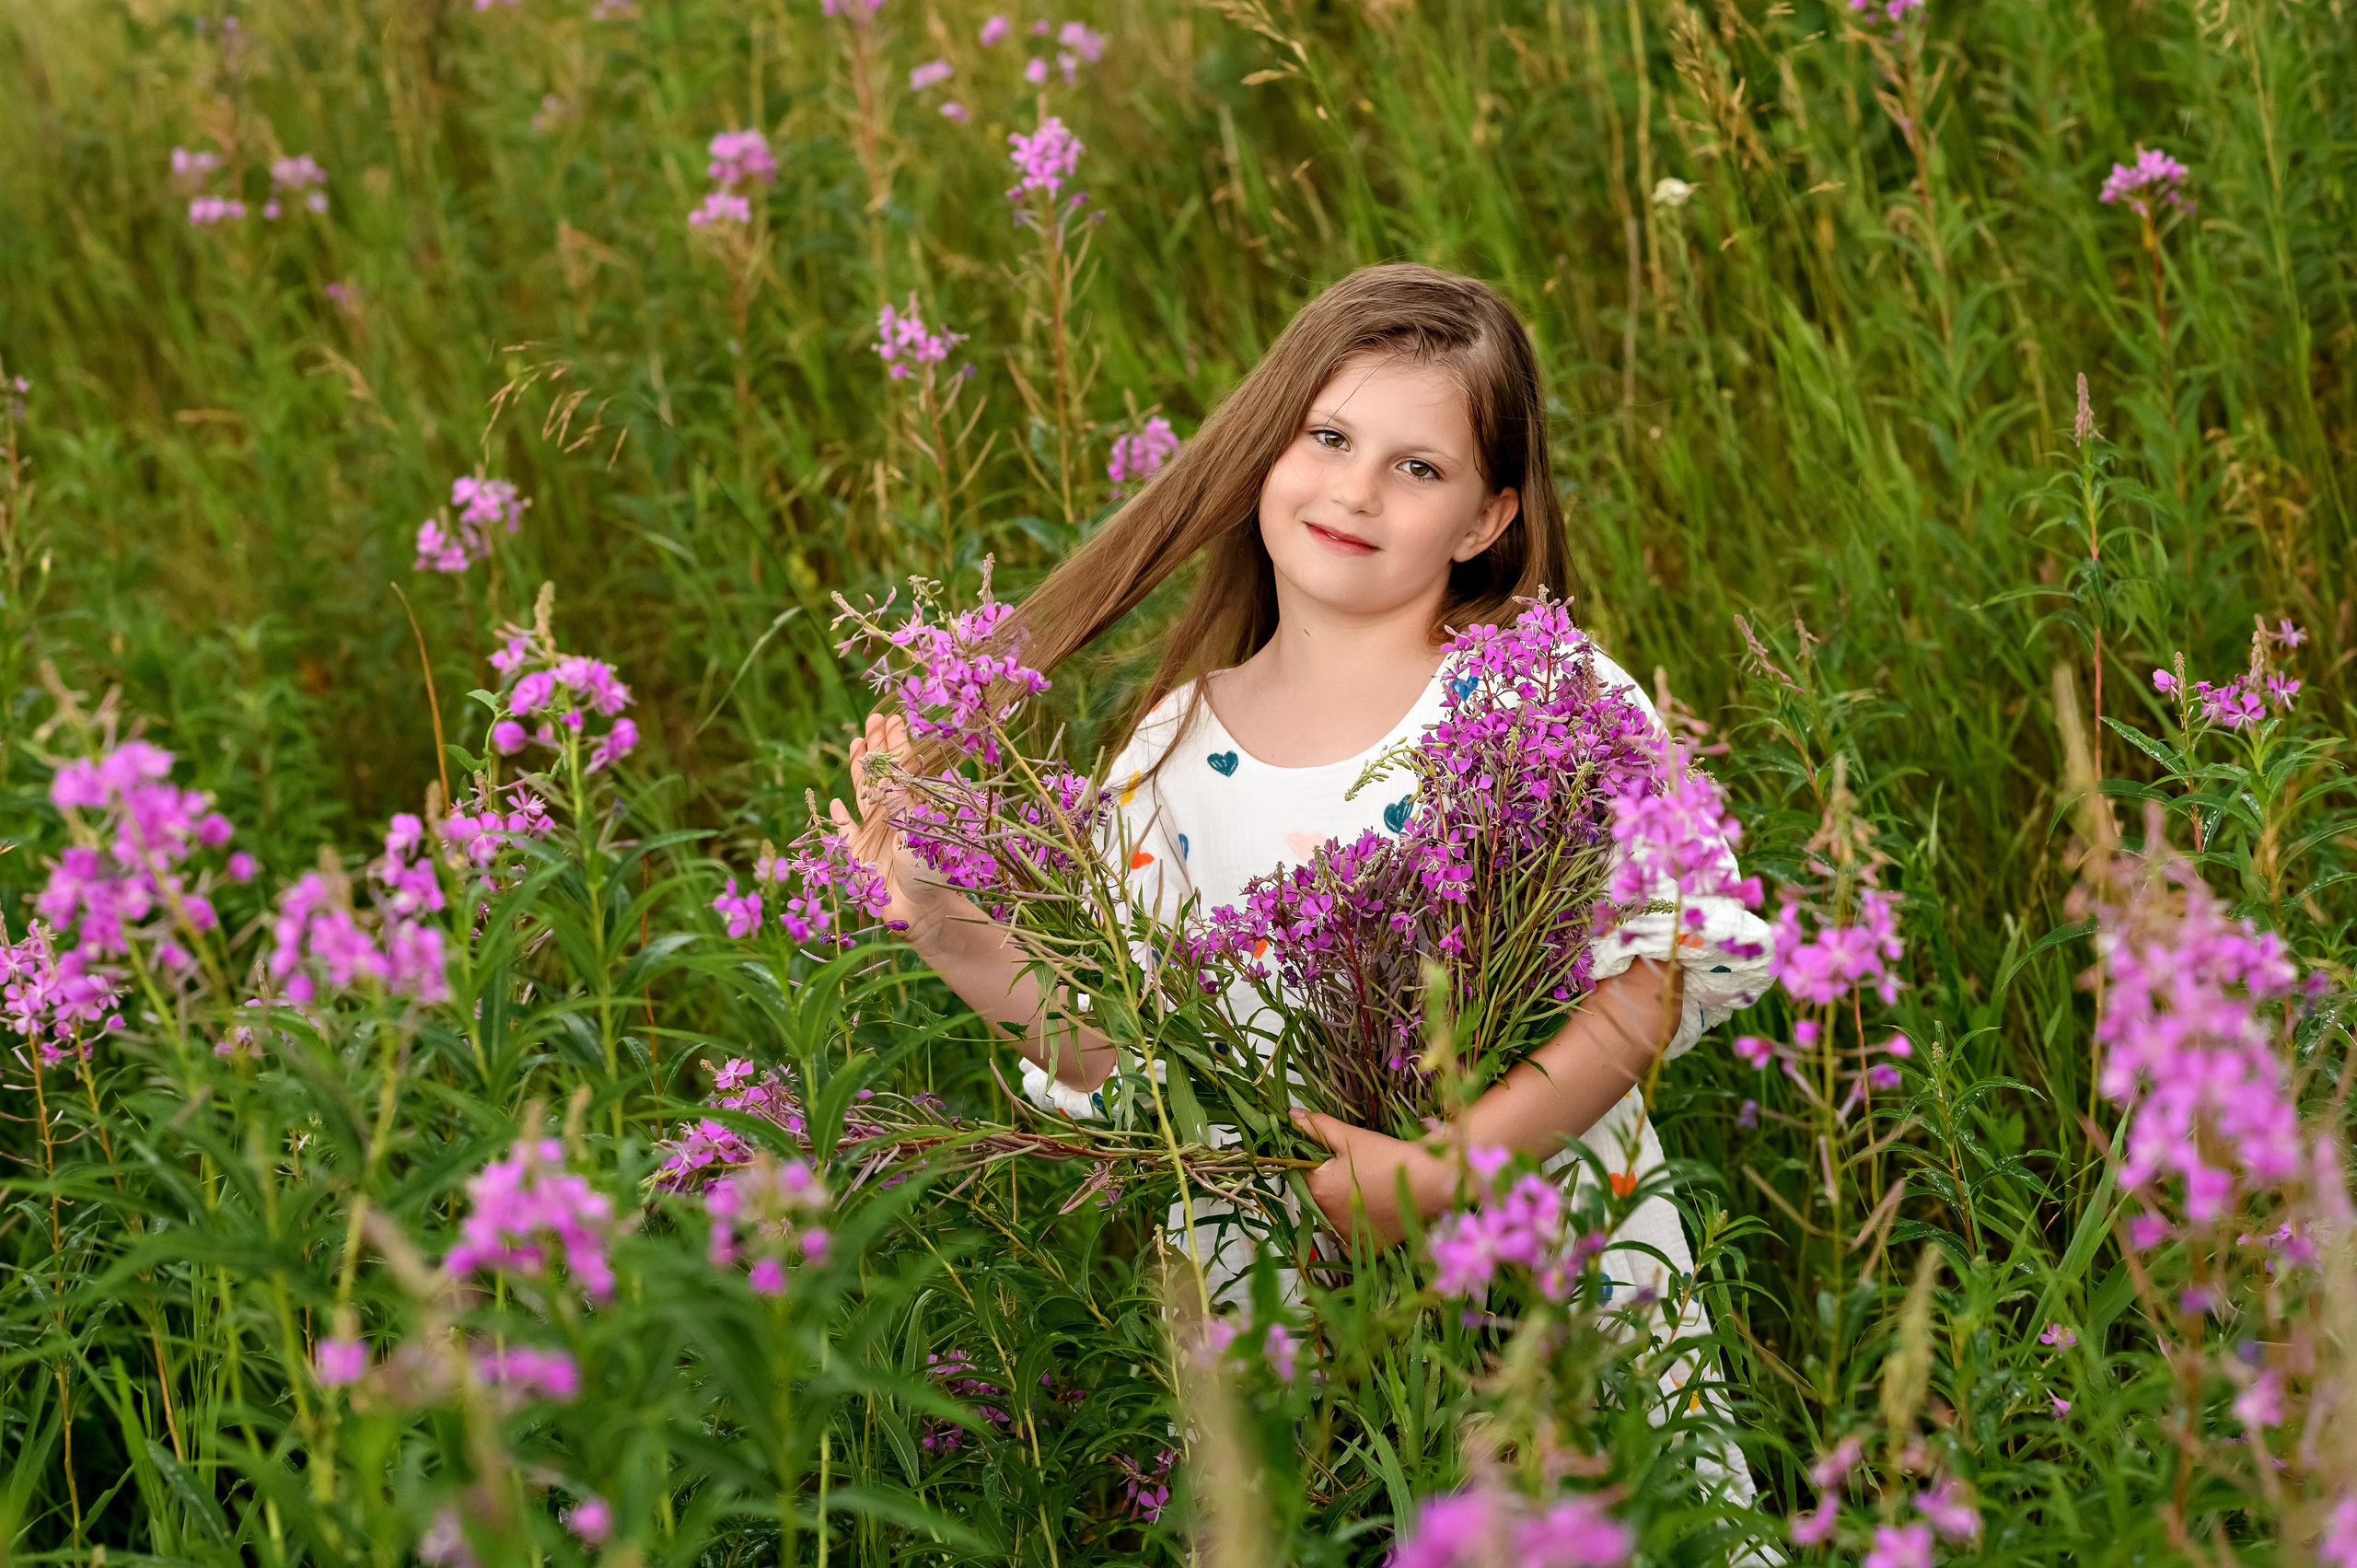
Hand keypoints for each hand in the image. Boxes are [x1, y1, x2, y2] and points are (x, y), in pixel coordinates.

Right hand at [826, 710, 949, 938]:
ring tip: (858, 743)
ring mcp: (874, 834)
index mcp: (910, 807)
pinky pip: (845, 832)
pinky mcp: (857, 855)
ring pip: (864, 793)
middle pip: (882, 773)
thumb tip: (908, 766)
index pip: (902, 767)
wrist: (922, 914)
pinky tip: (834, 803)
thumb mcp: (923, 831)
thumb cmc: (931, 874)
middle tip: (875, 718)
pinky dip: (839, 818)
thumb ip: (907, 801)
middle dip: (878, 746)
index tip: (894, 718)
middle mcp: (892, 816)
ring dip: (860, 769)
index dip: (897, 743)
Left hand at [1290, 1109, 1449, 1249]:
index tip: (1337, 1156)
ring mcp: (1348, 1237)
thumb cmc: (1387, 1157)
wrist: (1429, 1183)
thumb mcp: (1350, 1137)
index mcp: (1317, 1189)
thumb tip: (1291, 1115)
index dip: (1318, 1163)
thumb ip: (1318, 1127)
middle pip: (1319, 1198)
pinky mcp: (1369, 1250)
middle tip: (1358, 1171)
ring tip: (1368, 1190)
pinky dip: (1360, 1229)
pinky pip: (1356, 1240)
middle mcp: (1327, 1218)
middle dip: (1331, 1185)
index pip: (1303, 1173)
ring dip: (1343, 1208)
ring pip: (1335, 1220)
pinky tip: (1374, 1212)